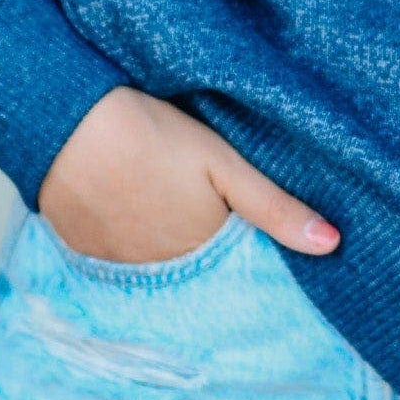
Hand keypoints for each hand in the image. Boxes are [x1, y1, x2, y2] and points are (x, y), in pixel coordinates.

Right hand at [37, 85, 340, 261]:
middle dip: (209, 246)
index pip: (237, 264)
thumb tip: (332, 244)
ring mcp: (121, 267)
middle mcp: (163, 272)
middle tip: (202, 204)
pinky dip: (133, 238)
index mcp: (202, 250)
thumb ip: (274, 206)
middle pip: (198, 266)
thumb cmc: (151, 135)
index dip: (246, 244)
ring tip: (166, 199)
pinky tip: (134, 202)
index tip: (250, 226)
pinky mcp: (87, 252)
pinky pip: (122, 257)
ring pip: (160, 262)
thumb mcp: (223, 162)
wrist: (67, 126)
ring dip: (170, 241)